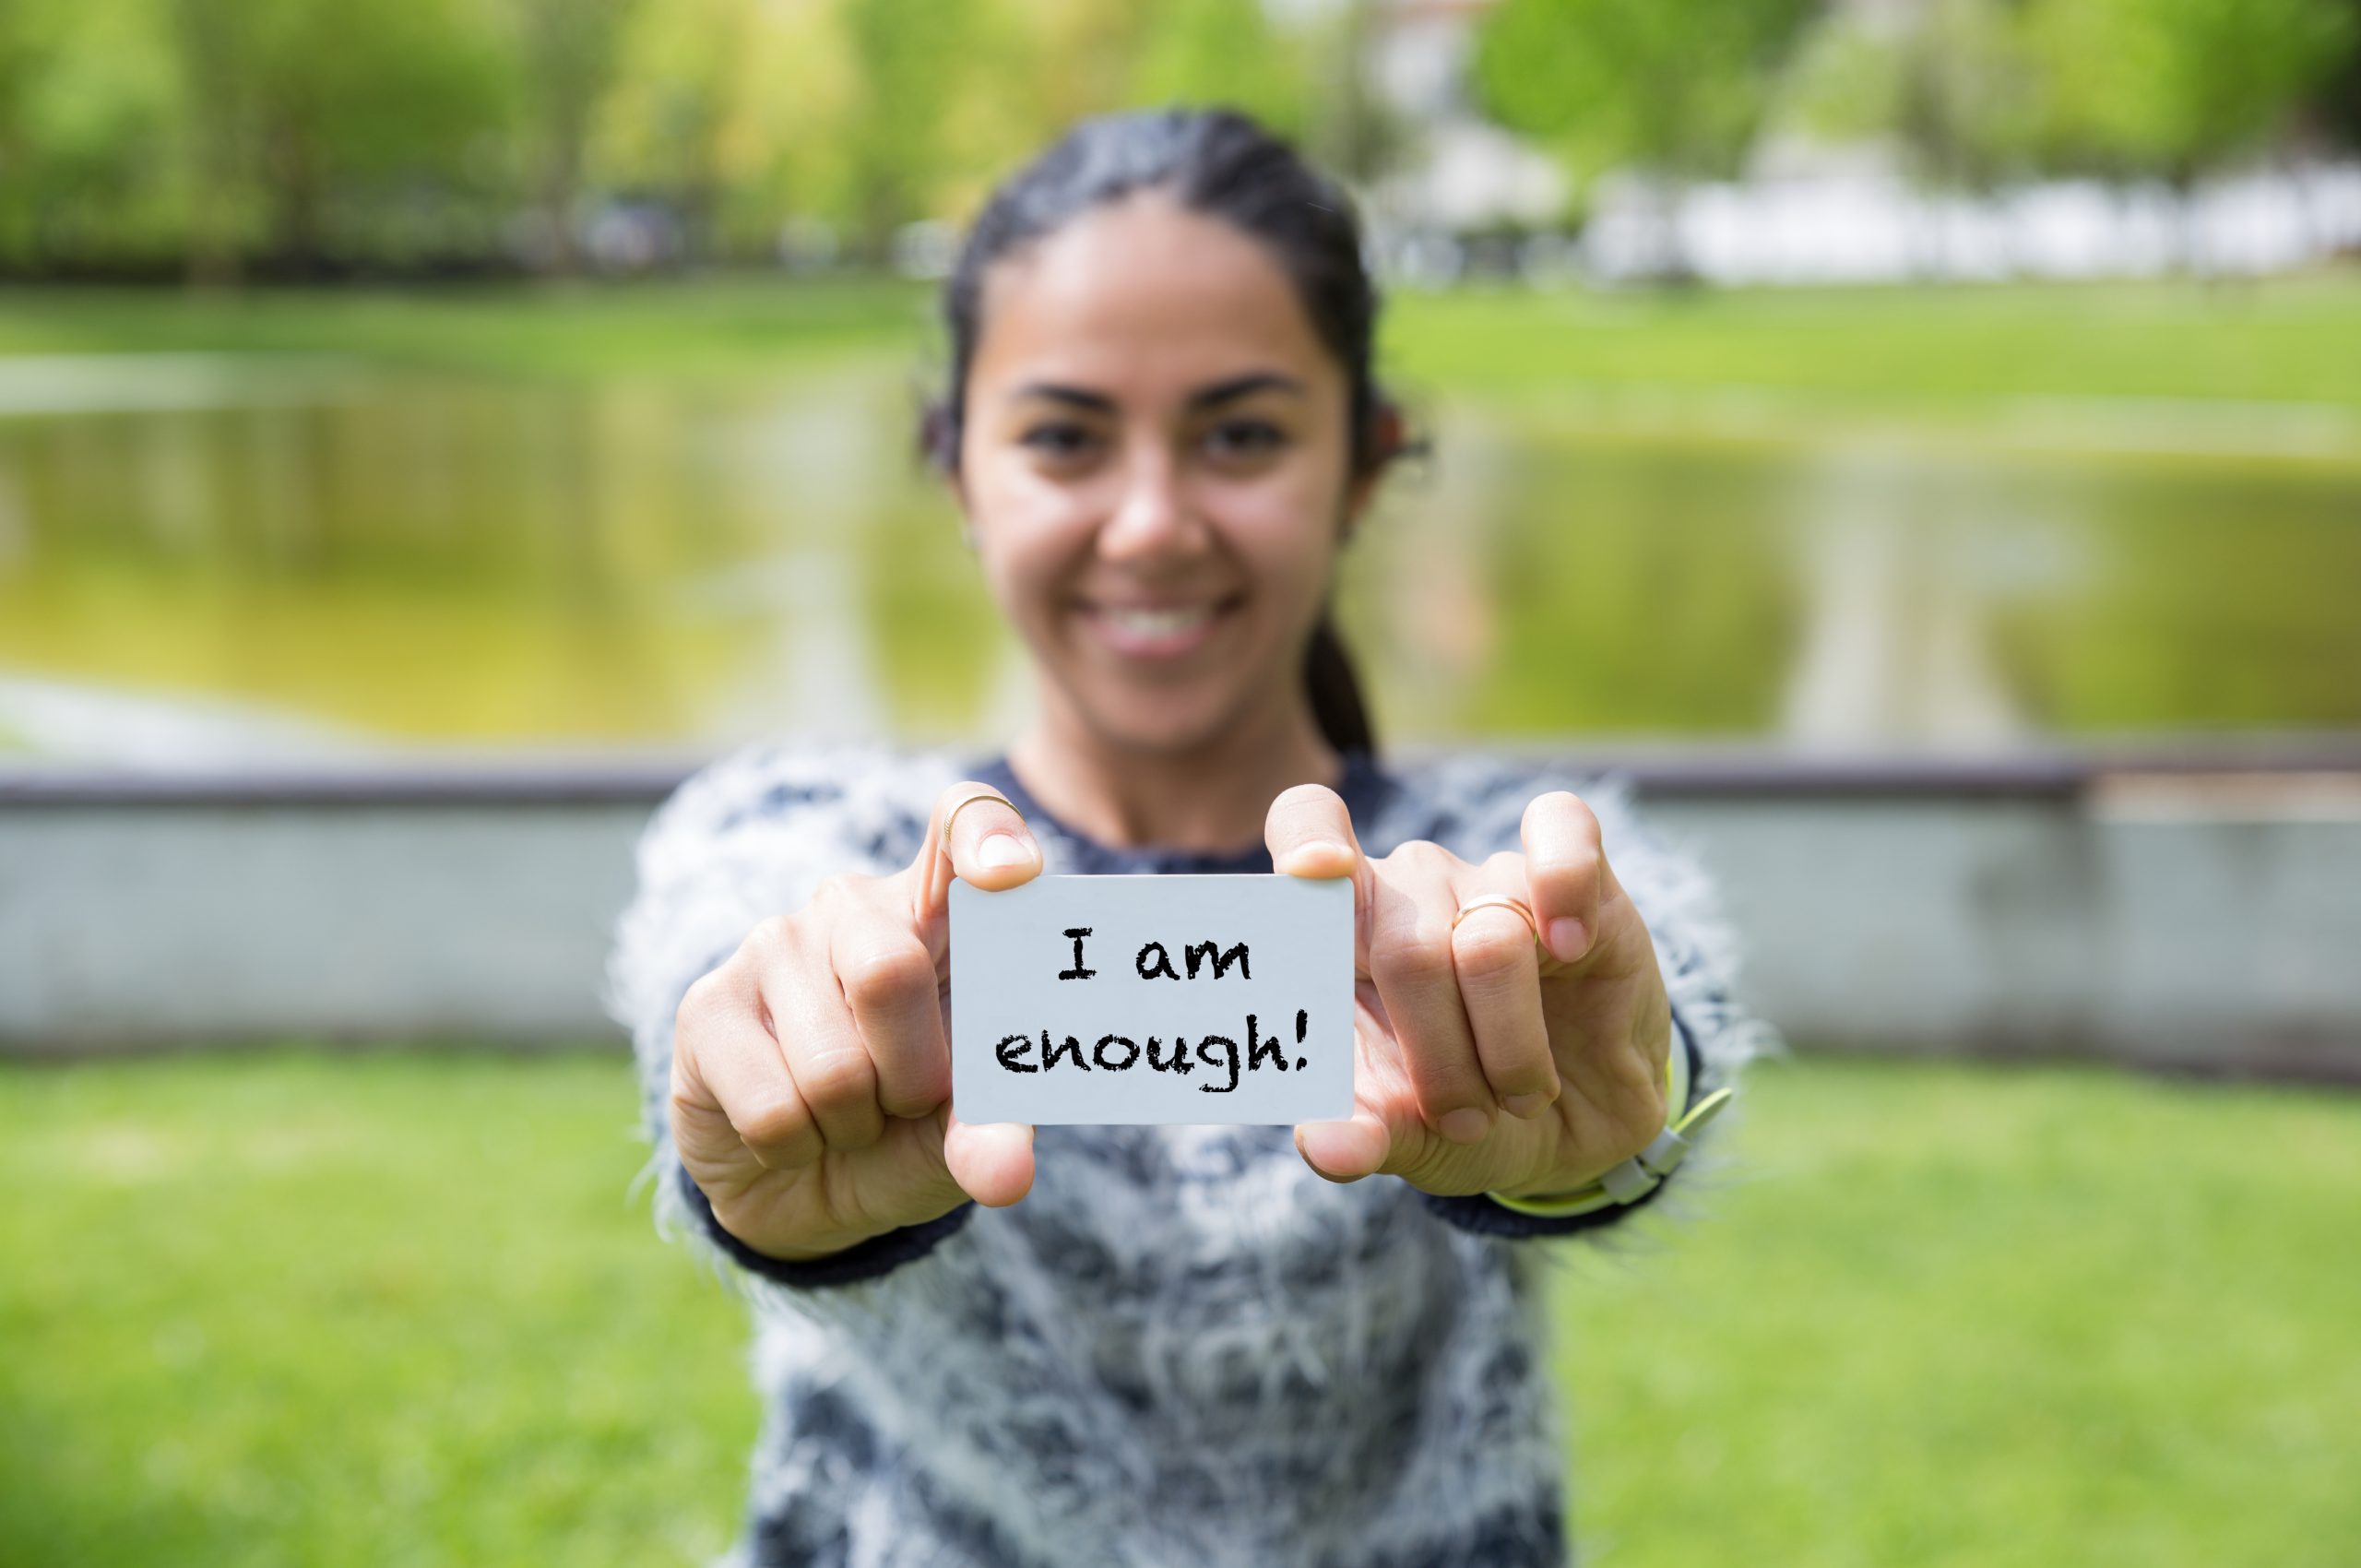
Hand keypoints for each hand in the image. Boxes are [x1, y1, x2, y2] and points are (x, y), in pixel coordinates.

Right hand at [668, 782, 1044, 1261]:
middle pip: (892, 972)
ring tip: (845, 1113)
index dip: (987, 837)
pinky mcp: (706, 1004)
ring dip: (853, 1123)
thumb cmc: (905, 1128)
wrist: (806, 1183)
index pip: (962, 827)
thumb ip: (993, 1133)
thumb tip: (1004, 1178)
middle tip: (908, 1100)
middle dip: (915, 1076)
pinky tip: (790, 1127)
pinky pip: (776, 1109)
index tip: (1013, 874)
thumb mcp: (964, 1130)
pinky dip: (797, 1146)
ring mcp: (772, 945)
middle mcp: (852, 907)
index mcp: (938, 909)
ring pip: (834, 1066)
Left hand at [1265, 783, 1674, 1201]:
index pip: (1306, 828)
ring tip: (1520, 1095)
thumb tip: (1326, 1147)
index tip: (1308, 875)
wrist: (1578, 1130)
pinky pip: (1563, 834)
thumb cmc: (1466, 1118)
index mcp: (1345, 933)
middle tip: (1460, 1119)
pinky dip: (1565, 890)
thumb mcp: (1411, 1139)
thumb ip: (1364, 1136)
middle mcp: (1412, 890)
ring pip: (1490, 942)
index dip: (1307, 840)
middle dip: (1436, 1058)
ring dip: (1509, 1046)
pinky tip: (1571, 947)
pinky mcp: (1583, 878)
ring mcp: (1493, 879)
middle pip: (1404, 945)